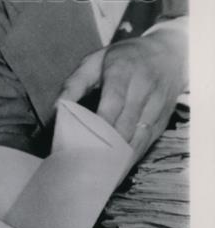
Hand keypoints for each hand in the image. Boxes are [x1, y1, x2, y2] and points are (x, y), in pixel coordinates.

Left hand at [58, 21, 186, 159]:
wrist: (170, 52)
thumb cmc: (123, 58)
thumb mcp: (95, 61)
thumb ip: (75, 84)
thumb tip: (57, 108)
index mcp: (124, 70)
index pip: (113, 103)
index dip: (100, 126)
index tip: (83, 144)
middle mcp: (144, 88)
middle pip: (125, 125)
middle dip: (105, 147)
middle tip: (83, 166)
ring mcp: (157, 105)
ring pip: (138, 138)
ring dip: (119, 158)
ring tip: (98, 176)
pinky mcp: (163, 119)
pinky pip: (147, 142)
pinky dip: (131, 158)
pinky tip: (116, 170)